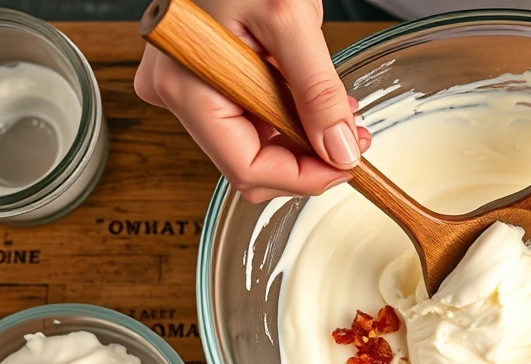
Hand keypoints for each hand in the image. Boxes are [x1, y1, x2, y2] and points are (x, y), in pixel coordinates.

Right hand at [134, 0, 371, 202]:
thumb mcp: (291, 20)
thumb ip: (317, 91)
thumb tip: (339, 151)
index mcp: (185, 86)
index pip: (247, 167)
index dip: (303, 177)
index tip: (347, 166)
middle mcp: (178, 93)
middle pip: (250, 162)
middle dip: (308, 159)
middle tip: (352, 137)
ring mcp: (190, 88)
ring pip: (256, 143)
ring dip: (304, 138)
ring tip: (342, 113)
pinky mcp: (207, 80)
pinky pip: (252, 118)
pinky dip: (291, 117)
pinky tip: (317, 101)